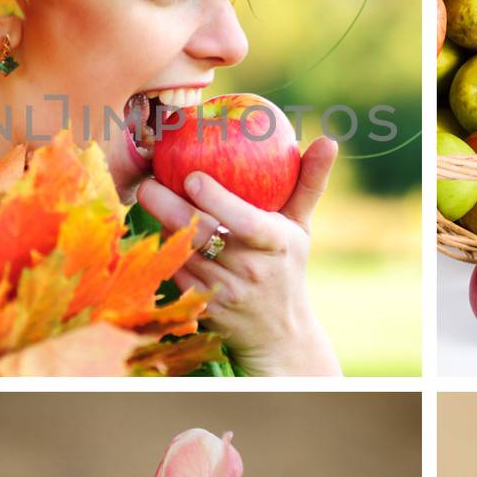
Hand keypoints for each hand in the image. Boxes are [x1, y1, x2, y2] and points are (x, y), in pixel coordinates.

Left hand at [136, 136, 339, 374]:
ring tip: (146, 196)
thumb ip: (310, 183)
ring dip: (160, 225)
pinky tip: (152, 227)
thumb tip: (329, 141)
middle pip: (200, 235)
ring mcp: (223, 292)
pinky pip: (174, 274)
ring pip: (181, 253)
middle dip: (167, 206)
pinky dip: (163, 250)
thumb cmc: (287, 266)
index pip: (243, 222)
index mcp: (275, 244)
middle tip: (148, 182)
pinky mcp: (202, 308)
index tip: (191, 176)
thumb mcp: (301, 227)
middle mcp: (249, 270)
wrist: (279, 334)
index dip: (216, 199)